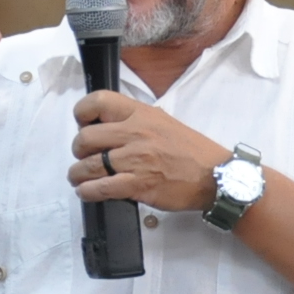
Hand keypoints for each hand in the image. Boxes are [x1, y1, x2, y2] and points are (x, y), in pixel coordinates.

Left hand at [67, 91, 230, 211]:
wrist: (215, 176)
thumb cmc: (190, 150)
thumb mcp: (162, 121)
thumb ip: (134, 121)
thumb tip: (106, 127)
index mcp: (140, 113)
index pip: (97, 102)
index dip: (82, 114)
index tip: (83, 124)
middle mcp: (135, 132)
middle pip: (85, 138)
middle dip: (79, 151)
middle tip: (84, 157)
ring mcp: (135, 159)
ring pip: (88, 166)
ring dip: (77, 174)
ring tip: (79, 178)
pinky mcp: (138, 185)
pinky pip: (101, 188)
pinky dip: (88, 192)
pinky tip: (88, 192)